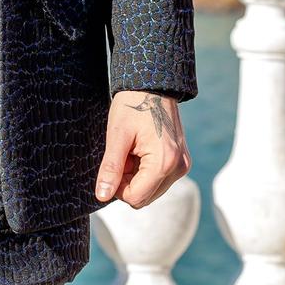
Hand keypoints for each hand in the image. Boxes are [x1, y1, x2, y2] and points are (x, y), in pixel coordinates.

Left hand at [94, 89, 189, 207]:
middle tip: (122, 155)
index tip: (113, 165)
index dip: (117, 187)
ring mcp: (182, 165)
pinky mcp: (181, 161)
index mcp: (164, 163)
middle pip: (144, 198)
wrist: (152, 86)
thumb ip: (111, 168)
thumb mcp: (117, 136)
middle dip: (127, 182)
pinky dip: (145, 171)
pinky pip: (159, 180)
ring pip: (151, 191)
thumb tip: (102, 196)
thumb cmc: (132, 106)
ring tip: (131, 151)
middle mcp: (178, 168)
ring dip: (136, 177)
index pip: (135, 198)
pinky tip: (140, 151)